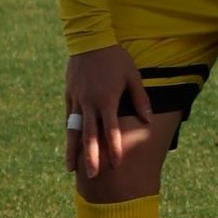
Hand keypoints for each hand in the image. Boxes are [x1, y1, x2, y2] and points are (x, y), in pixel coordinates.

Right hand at [63, 43, 156, 190]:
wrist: (90, 40)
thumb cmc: (116, 59)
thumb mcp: (133, 76)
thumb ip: (140, 99)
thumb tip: (147, 121)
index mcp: (107, 100)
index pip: (111, 130)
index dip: (114, 148)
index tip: (116, 164)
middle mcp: (89, 103)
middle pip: (89, 135)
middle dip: (91, 157)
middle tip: (92, 176)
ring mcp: (77, 101)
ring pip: (74, 130)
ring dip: (73, 150)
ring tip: (71, 170)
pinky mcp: (69, 96)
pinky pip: (69, 119)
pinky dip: (69, 134)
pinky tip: (69, 146)